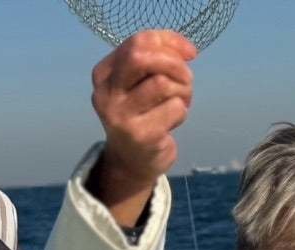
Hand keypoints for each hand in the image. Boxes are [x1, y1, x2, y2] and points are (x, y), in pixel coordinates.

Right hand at [89, 30, 196, 224]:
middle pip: (142, 57)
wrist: (132, 161)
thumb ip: (157, 59)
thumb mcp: (141, 83)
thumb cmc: (143, 114)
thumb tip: (188, 49)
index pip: (137, 42)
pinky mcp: (141, 134)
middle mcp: (106, 93)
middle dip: (174, 63)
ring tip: (181, 101)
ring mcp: (121, 115)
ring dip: (183, 90)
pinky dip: (182, 111)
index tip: (189, 53)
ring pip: (163, 83)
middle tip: (186, 78)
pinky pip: (174, 108)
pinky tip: (173, 121)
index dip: (169, 42)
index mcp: (104, 73)